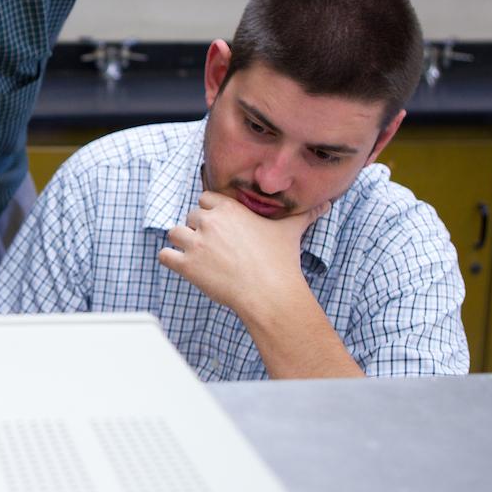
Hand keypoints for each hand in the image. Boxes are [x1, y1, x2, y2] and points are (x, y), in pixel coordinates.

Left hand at [158, 191, 328, 317]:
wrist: (270, 293)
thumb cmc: (280, 262)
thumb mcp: (290, 231)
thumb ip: (305, 214)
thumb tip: (326, 204)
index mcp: (229, 208)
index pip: (206, 199)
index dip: (211, 212)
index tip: (220, 226)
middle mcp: (209, 221)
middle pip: (190, 216)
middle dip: (198, 229)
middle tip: (213, 246)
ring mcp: (195, 242)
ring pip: (174, 232)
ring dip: (182, 242)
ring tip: (196, 255)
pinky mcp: (186, 264)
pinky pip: (165, 255)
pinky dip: (170, 259)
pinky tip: (181, 265)